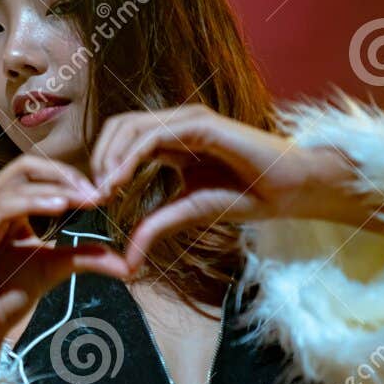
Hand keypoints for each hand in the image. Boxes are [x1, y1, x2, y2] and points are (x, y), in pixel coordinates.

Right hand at [0, 154, 129, 371]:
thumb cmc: (8, 295)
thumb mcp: (54, 268)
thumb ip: (85, 257)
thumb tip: (127, 263)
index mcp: (1, 207)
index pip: (33, 172)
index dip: (67, 176)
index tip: (101, 194)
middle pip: (23, 168)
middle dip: (63, 176)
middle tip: (96, 193)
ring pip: (16, 187)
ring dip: (54, 189)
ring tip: (85, 200)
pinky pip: (2, 209)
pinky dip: (32, 203)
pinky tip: (60, 208)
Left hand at [90, 104, 383, 270]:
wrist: (290, 190)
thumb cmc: (246, 196)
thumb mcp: (187, 213)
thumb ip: (153, 227)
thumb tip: (126, 262)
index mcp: (170, 140)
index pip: (121, 139)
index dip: (102, 164)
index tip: (94, 198)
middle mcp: (176, 124)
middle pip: (119, 127)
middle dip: (98, 158)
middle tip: (92, 193)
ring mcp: (189, 120)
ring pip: (131, 127)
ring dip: (109, 157)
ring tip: (104, 189)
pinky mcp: (202, 124)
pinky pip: (154, 135)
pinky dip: (130, 156)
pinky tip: (120, 180)